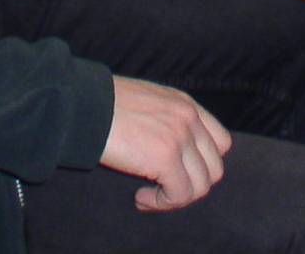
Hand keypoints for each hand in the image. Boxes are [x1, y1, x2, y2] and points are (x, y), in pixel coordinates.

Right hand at [101, 76, 231, 210]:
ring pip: (200, 186)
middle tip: (162, 189)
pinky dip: (160, 204)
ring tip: (148, 195)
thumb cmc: (105, 105)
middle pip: (214, 168)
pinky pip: (179, 195)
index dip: (202, 164)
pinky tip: (140, 198)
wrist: (84, 105)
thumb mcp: (148, 102)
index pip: (220, 142)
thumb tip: (175, 155)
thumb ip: (169, 120)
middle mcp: (188, 118)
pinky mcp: (166, 157)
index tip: (177, 172)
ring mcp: (179, 137)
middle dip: (190, 186)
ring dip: (175, 198)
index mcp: (185, 104)